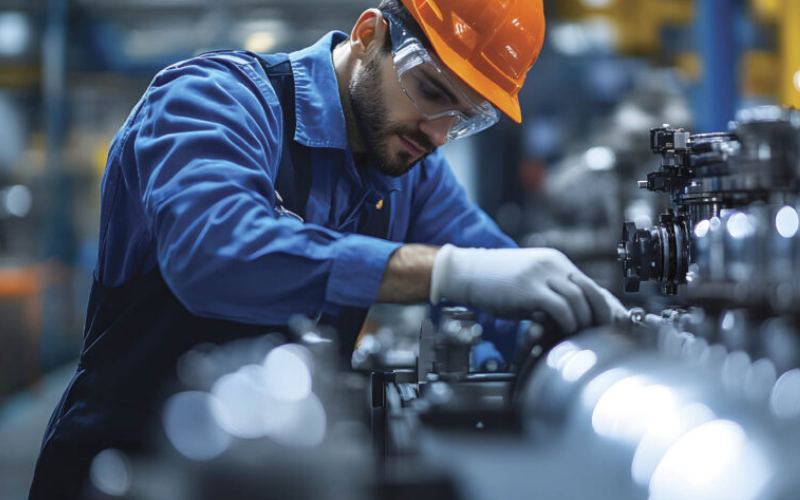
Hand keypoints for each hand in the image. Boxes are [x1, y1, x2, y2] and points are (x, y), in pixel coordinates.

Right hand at [430, 245, 624, 333]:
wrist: (467, 272)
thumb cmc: (494, 282)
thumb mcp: (527, 284)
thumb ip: (549, 296)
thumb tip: (570, 319)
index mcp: (555, 262)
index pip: (590, 284)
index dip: (605, 305)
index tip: (613, 324)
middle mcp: (553, 265)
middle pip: (591, 289)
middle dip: (602, 314)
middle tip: (603, 334)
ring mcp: (541, 275)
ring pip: (579, 298)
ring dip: (584, 320)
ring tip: (581, 335)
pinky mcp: (530, 288)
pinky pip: (560, 306)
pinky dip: (568, 321)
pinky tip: (564, 331)